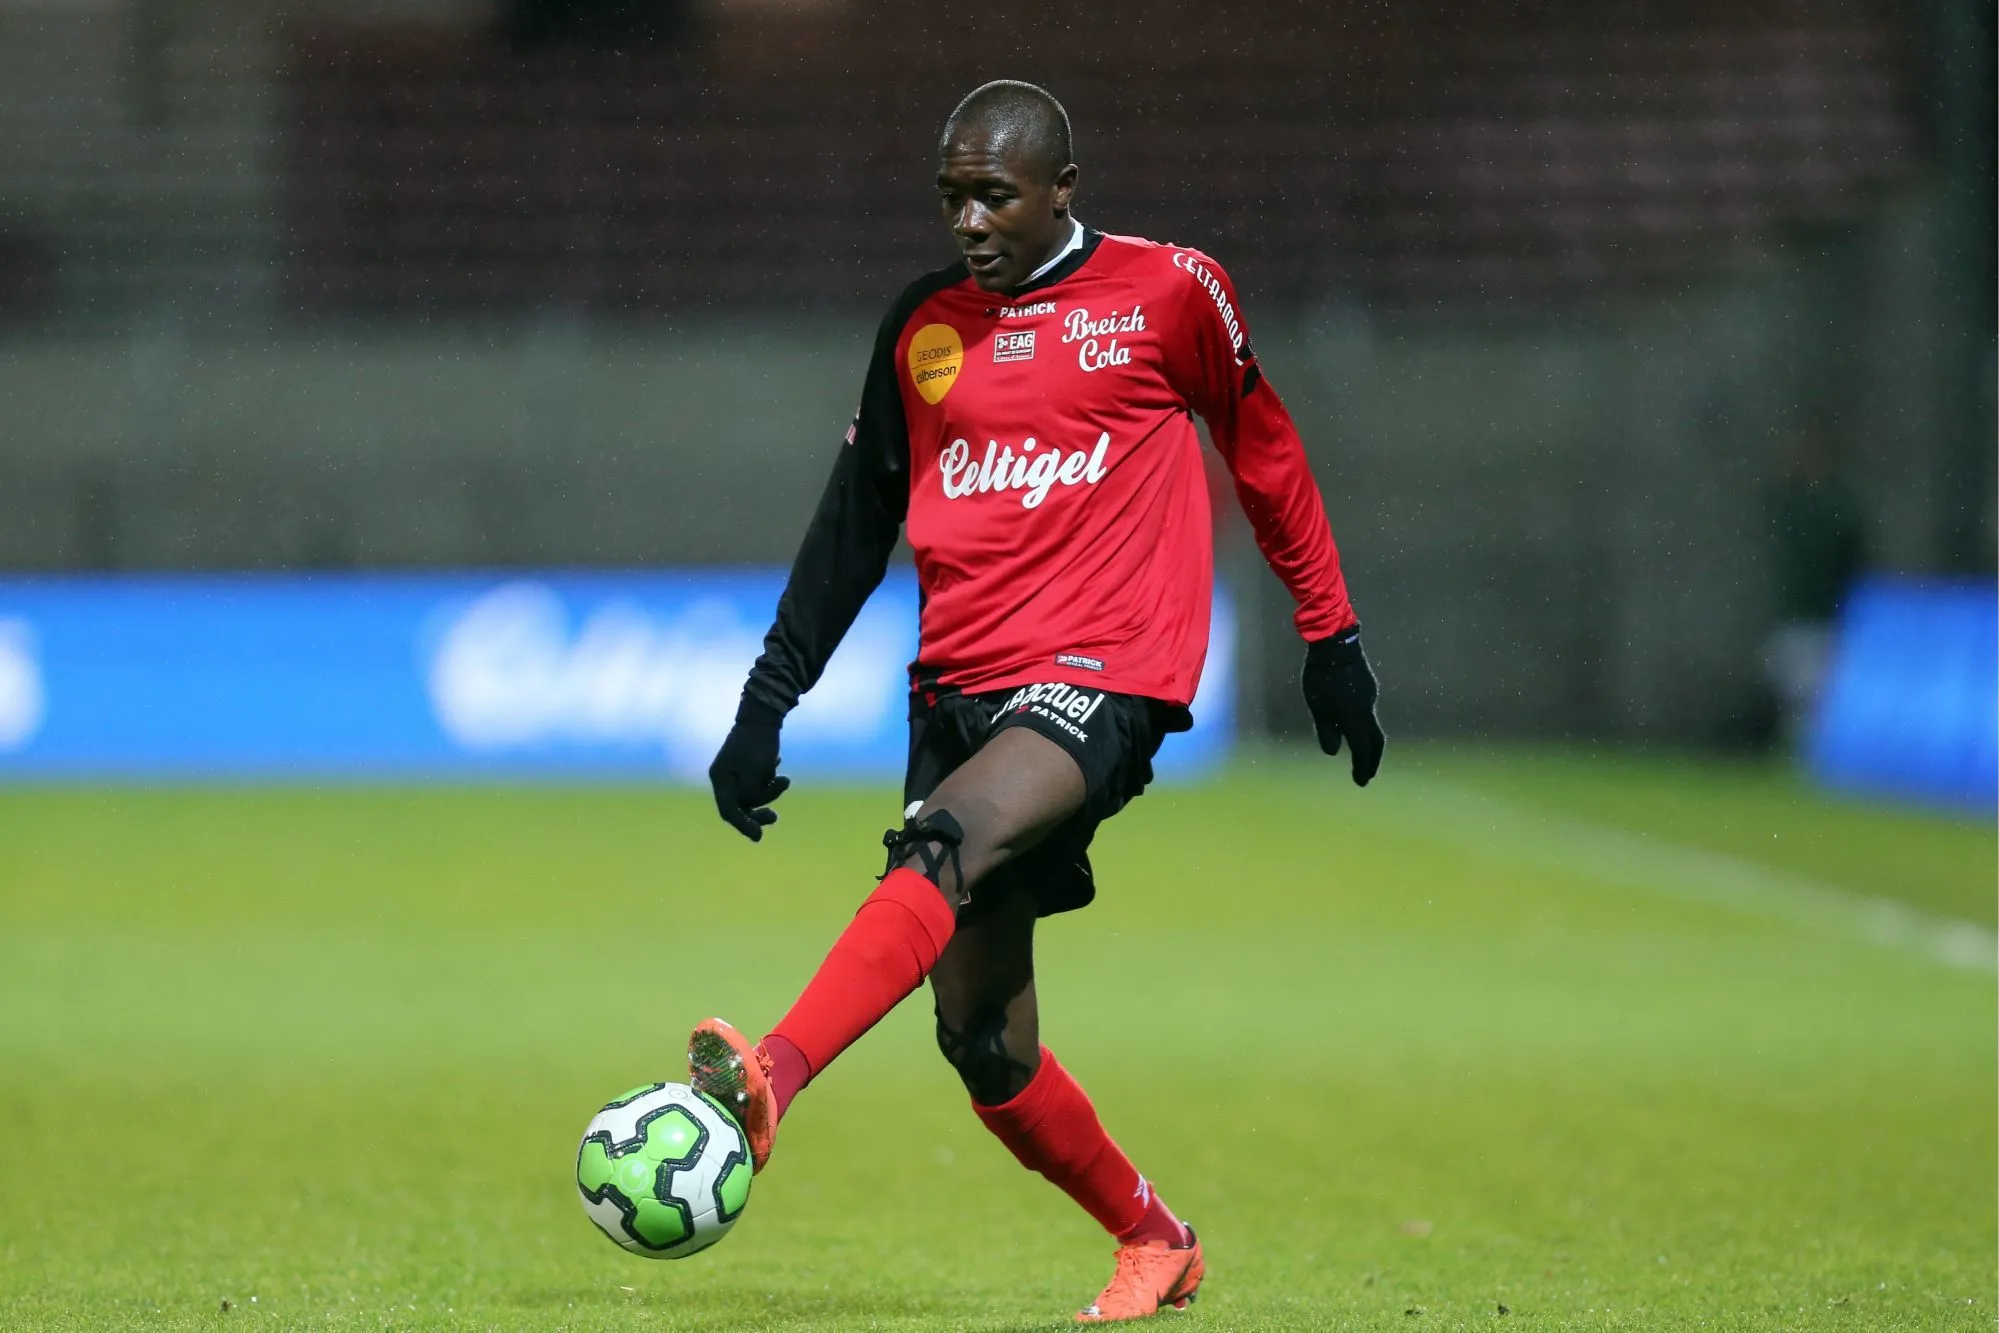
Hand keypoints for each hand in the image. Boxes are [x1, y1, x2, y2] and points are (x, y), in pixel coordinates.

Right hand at [708, 700, 790, 840]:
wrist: (764, 714)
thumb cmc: (759, 742)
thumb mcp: (757, 771)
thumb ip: (752, 793)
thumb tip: (750, 805)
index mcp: (720, 778)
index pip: (728, 811)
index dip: (743, 825)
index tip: (759, 837)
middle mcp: (724, 777)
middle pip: (739, 806)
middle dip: (758, 812)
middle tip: (774, 817)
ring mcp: (734, 772)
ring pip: (751, 795)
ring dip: (769, 792)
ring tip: (784, 778)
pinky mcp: (745, 767)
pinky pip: (756, 784)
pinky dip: (768, 781)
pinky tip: (776, 765)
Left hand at [1301, 626, 1383, 785]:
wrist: (1336, 644)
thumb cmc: (1322, 677)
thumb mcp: (1318, 707)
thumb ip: (1326, 730)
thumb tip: (1333, 752)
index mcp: (1355, 717)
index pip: (1362, 749)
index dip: (1361, 767)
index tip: (1361, 782)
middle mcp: (1367, 709)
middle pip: (1375, 740)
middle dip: (1371, 760)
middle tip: (1367, 774)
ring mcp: (1370, 696)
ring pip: (1371, 725)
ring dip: (1367, 742)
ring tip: (1360, 755)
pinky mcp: (1367, 686)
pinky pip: (1367, 711)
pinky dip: (1362, 725)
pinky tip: (1352, 725)